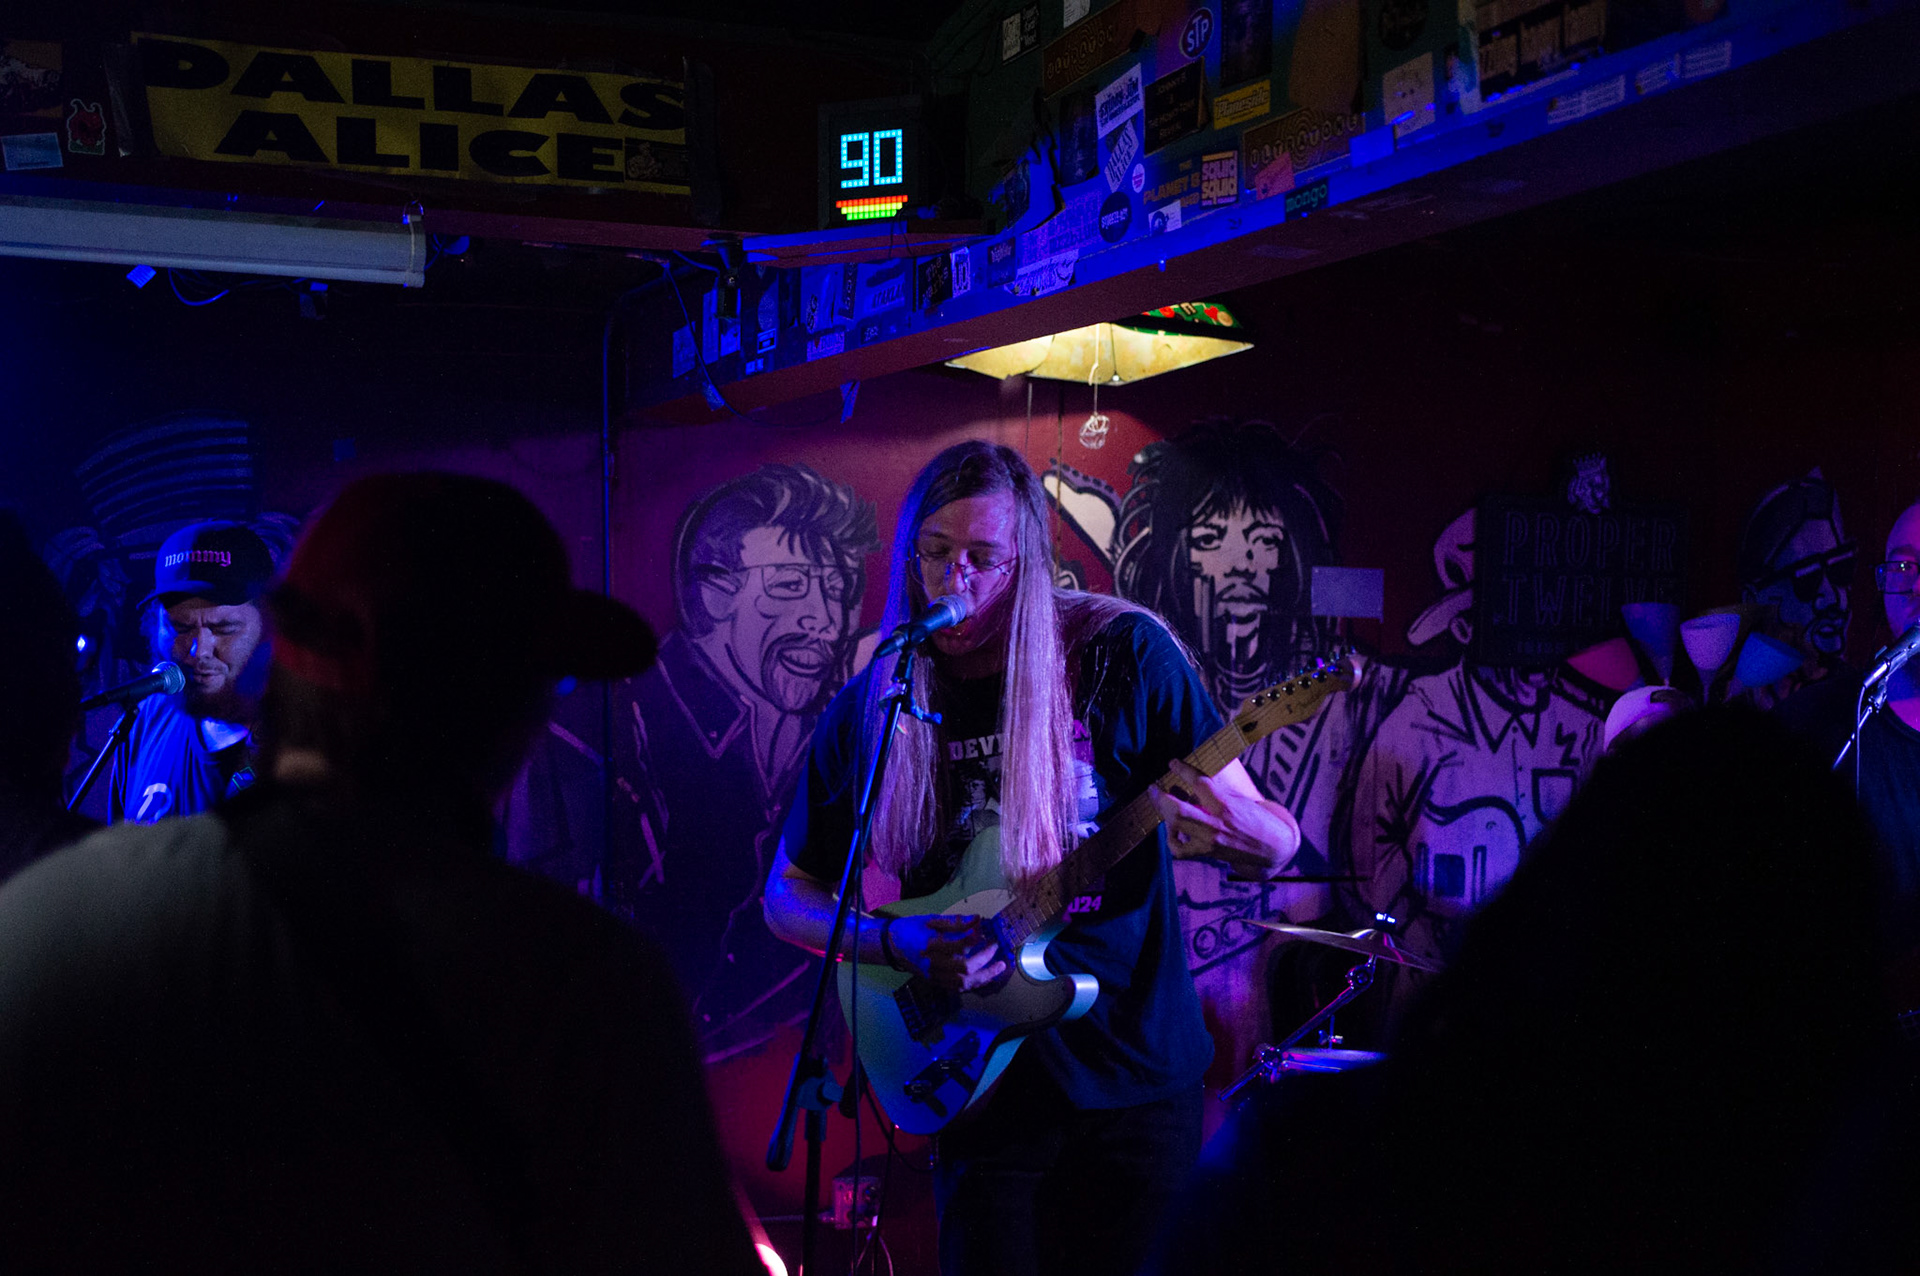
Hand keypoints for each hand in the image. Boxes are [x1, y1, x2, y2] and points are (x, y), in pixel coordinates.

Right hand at [886, 914, 1007, 991]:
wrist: (890, 947)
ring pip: (963, 983)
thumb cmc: (910, 929)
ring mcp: (934, 976)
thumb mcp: (930, 920)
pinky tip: (984, 976)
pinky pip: (958, 988)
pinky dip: (974, 983)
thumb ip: (954, 921)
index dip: (974, 939)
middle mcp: (933, 964)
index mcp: (930, 946)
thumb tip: (977, 919)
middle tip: (995, 947)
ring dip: (984, 976)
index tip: (985, 932)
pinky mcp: (935, 982)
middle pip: (964, 968)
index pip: (958, 945)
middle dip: (984, 958)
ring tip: (999, 967)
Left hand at [1152, 758, 1301, 880]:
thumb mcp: (1240, 799)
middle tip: (1153, 788)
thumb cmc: (1256, 818)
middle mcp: (1216, 822)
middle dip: (1160, 798)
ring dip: (1164, 815)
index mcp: (1226, 804)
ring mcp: (1210, 840)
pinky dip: (1172, 841)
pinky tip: (1173, 832)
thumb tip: (1196, 776)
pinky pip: (1180, 850)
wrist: (1273, 847)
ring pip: (1176, 828)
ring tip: (1161, 805)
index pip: (1199, 782)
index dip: (1182, 770)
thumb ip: (1217, 791)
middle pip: (1178, 810)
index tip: (1173, 763)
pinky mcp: (1208, 852)